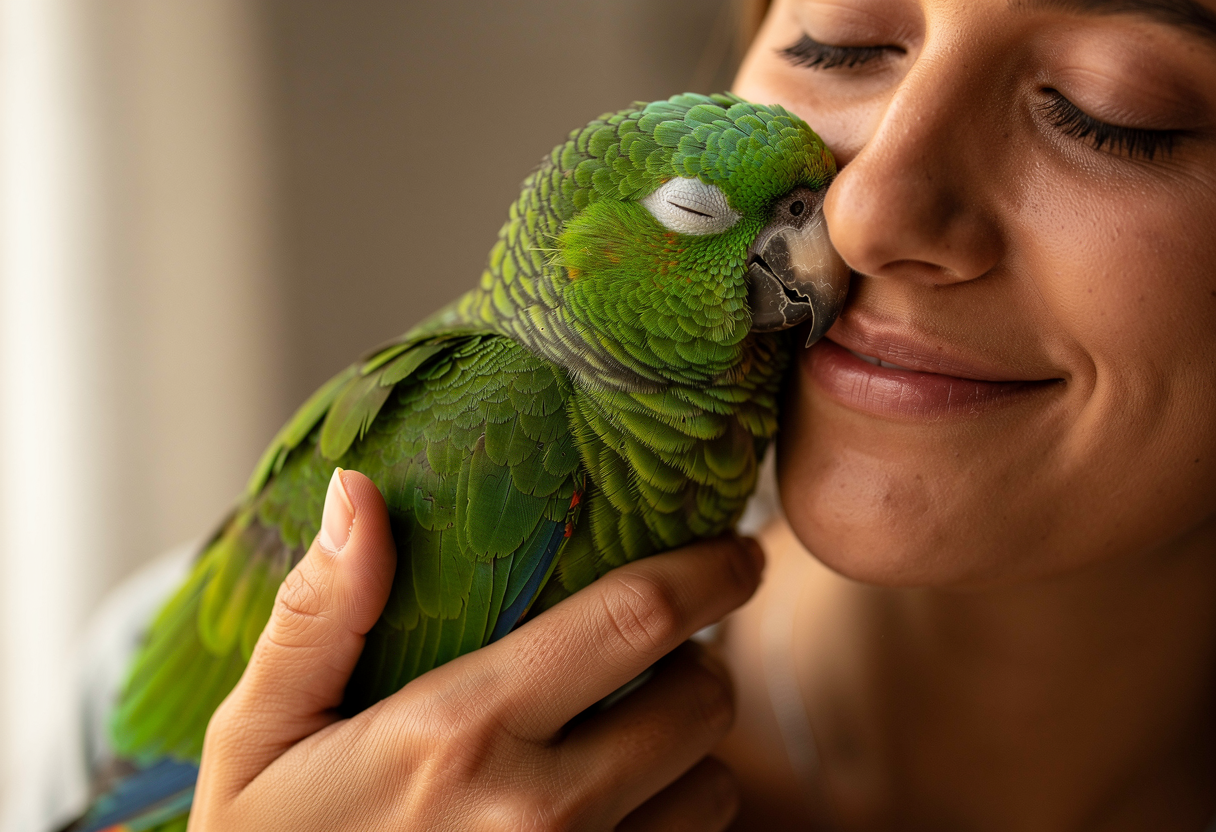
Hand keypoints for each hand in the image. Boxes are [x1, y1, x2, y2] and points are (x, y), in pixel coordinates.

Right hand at [189, 468, 763, 830]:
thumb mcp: (257, 736)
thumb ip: (318, 615)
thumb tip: (359, 491)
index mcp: (460, 732)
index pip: (633, 619)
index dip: (707, 573)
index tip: (735, 551)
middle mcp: (539, 813)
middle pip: (701, 701)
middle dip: (702, 659)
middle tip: (666, 649)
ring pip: (713, 788)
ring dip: (690, 750)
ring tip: (631, 735)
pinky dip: (673, 819)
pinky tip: (616, 808)